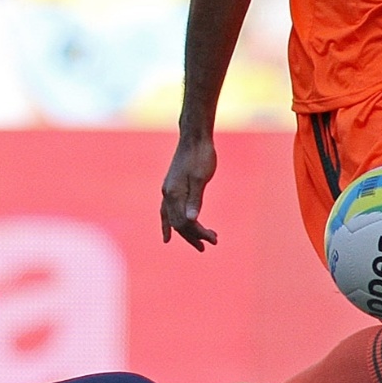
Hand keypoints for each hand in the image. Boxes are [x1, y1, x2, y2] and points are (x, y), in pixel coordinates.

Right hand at [160, 133, 218, 250]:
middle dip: (193, 236)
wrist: (194, 137)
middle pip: (177, 223)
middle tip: (210, 245)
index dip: (198, 233)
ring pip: (172, 218)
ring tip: (199, 242)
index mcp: (174, 193)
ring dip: (185, 231)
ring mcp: (168, 190)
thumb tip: (191, 220)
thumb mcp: (200, 178)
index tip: (214, 239)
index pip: (184, 222)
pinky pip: (167, 210)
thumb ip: (195, 199)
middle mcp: (168, 194)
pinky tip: (171, 231)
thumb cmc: (201, 156)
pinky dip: (169, 222)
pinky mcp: (171, 186)